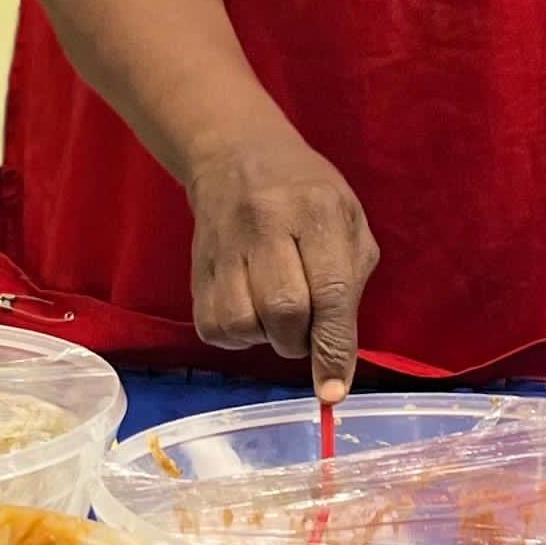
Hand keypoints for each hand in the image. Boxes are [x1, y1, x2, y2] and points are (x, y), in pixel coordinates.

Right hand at [180, 126, 379, 396]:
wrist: (235, 154)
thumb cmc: (307, 193)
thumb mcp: (348, 222)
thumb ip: (350, 285)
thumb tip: (336, 363)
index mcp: (318, 211)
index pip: (329, 291)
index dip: (332, 347)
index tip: (332, 390)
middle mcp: (266, 225)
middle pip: (284, 311)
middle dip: (300, 340)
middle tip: (306, 327)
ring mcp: (224, 245)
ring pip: (244, 324)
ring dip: (267, 337)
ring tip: (276, 313)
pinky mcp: (195, 267)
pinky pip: (214, 329)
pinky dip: (238, 335)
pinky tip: (249, 309)